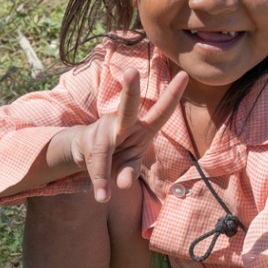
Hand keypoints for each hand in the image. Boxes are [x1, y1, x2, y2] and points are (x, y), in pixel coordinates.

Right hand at [65, 69, 187, 202]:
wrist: (84, 151)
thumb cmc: (116, 154)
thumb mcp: (128, 163)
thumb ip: (129, 172)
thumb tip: (124, 184)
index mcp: (142, 127)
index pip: (161, 112)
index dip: (172, 95)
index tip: (184, 74)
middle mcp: (122, 125)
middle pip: (126, 108)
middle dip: (129, 90)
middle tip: (130, 72)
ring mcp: (104, 134)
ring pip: (104, 147)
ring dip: (105, 167)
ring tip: (106, 190)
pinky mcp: (89, 147)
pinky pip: (96, 165)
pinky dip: (100, 181)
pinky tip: (102, 196)